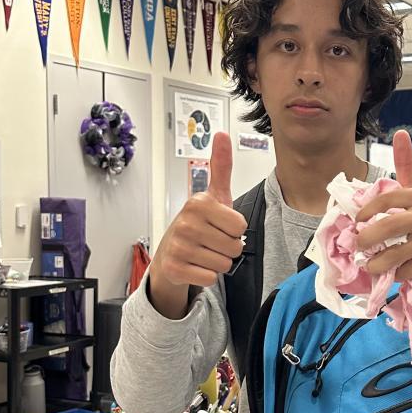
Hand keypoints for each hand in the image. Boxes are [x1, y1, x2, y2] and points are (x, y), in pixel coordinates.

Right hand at [147, 131, 246, 316]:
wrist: (170, 251)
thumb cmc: (198, 223)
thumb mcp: (214, 195)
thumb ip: (221, 166)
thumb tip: (223, 134)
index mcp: (199, 203)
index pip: (241, 227)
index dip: (235, 229)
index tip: (219, 225)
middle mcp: (186, 223)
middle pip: (235, 247)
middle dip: (228, 247)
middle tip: (211, 241)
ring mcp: (179, 246)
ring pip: (224, 264)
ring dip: (218, 261)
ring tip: (203, 252)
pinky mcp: (175, 268)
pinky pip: (211, 278)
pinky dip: (206, 275)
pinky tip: (195, 264)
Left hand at [355, 131, 411, 291]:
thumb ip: (406, 166)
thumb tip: (401, 133)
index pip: (386, 198)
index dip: (366, 211)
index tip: (357, 222)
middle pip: (388, 226)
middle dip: (366, 239)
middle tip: (358, 247)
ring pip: (394, 253)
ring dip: (376, 262)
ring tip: (370, 265)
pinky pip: (405, 269)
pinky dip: (396, 274)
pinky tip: (397, 270)